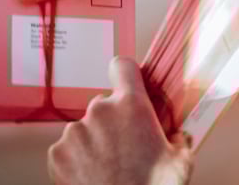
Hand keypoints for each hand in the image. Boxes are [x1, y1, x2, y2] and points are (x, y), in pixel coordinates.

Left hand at [47, 57, 193, 184]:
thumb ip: (178, 139)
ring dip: (93, 142)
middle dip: (112, 121)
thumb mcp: (181, 162)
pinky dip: (76, 160)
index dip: (125, 75)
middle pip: (103, 104)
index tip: (127, 87)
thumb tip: (177, 137)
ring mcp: (74, 132)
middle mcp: (99, 111)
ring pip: (84, 128)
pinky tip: (91, 177)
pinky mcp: (56, 153)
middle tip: (124, 148)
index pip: (122, 66)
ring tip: (107, 169)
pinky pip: (67, 149)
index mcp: (131, 105)